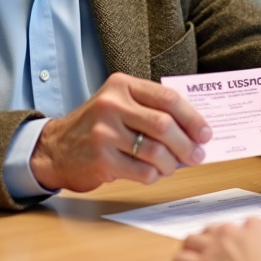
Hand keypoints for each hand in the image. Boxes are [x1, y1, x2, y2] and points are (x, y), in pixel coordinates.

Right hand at [30, 72, 211, 191]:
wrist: (55, 149)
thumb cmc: (95, 127)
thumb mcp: (118, 105)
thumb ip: (150, 110)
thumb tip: (192, 131)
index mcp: (121, 85)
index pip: (167, 98)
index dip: (192, 118)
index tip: (205, 133)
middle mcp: (112, 105)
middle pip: (164, 125)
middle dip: (187, 144)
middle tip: (198, 155)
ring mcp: (105, 132)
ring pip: (156, 151)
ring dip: (172, 163)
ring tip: (173, 166)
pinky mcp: (102, 159)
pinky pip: (142, 171)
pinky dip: (155, 175)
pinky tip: (153, 173)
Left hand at [170, 219, 260, 260]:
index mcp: (254, 229)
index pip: (245, 223)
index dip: (241, 235)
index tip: (240, 244)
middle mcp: (230, 233)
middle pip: (212, 229)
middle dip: (210, 240)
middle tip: (211, 253)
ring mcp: (212, 249)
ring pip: (191, 240)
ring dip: (191, 250)